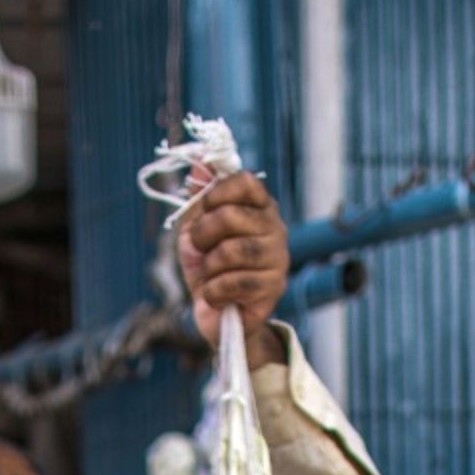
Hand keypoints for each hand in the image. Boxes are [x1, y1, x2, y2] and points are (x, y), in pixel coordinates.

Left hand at [176, 170, 291, 364]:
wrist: (217, 315)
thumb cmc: (209, 268)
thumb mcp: (196, 230)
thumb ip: (200, 196)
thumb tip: (200, 160)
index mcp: (259, 207)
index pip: (245, 182)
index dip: (217, 194)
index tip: (205, 210)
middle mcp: (275, 227)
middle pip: (230, 216)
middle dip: (202, 236)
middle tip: (200, 250)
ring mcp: (278, 257)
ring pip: (231, 251)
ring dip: (208, 267)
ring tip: (210, 275)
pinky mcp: (274, 287)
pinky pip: (233, 282)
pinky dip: (213, 291)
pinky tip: (216, 296)